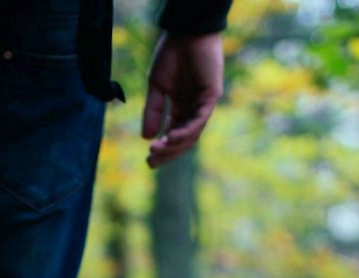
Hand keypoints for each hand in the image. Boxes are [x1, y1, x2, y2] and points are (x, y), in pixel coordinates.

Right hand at [141, 31, 222, 168]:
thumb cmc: (172, 55)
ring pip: (192, 133)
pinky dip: (187, 130)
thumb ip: (153, 110)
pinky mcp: (211, 96)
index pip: (173, 133)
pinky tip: (171, 137)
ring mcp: (204, 104)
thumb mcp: (156, 86)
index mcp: (181, 106)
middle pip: (183, 139)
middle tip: (151, 163)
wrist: (185, 33)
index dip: (162, 148)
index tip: (147, 160)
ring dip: (175, 144)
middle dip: (167, 152)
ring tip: (157, 150)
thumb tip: (146, 137)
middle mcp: (193, 108)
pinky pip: (200, 119)